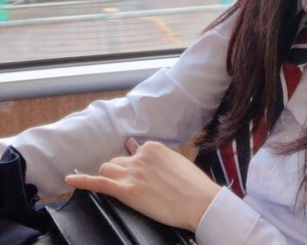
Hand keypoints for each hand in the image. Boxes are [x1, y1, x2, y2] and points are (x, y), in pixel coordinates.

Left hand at [65, 139, 221, 232]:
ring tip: (121, 190)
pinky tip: (68, 180)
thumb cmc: (192, 185)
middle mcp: (140, 157)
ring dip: (110, 179)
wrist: (199, 201)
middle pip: (116, 162)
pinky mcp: (127, 190)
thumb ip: (155, 156)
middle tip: (132, 188)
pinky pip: (99, 183)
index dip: (132, 165)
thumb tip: (135, 145)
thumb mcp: (174, 162)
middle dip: (119, 173)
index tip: (136, 174)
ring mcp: (133, 172)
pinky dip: (82, 181)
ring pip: (107, 170)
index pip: (131, 152)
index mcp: (153, 148)